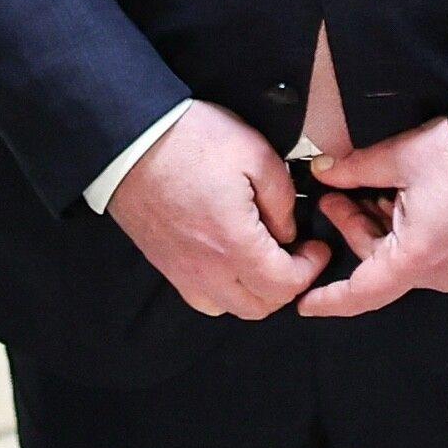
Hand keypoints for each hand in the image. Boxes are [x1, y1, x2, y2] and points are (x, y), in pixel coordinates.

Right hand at [105, 102, 327, 319]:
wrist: (130, 140)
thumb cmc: (190, 141)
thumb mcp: (255, 154)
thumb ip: (282, 198)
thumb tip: (287, 230)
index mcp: (233, 243)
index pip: (284, 285)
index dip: (309, 269)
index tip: (316, 246)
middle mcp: (207, 269)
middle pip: (260, 306)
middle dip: (287, 285)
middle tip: (297, 254)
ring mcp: (182, 272)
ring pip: (232, 307)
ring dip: (256, 293)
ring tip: (265, 259)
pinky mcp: (166, 265)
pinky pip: (204, 298)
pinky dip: (225, 291)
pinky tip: (231, 261)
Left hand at [300, 118, 447, 316]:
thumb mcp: (402, 156)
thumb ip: (355, 169)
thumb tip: (323, 171)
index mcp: (414, 259)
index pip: (360, 293)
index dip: (328, 299)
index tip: (302, 304)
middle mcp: (438, 274)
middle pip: (379, 264)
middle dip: (353, 229)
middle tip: (336, 193)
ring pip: (404, 256)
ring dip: (381, 226)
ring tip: (372, 186)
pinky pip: (429, 252)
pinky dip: (407, 229)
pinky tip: (405, 195)